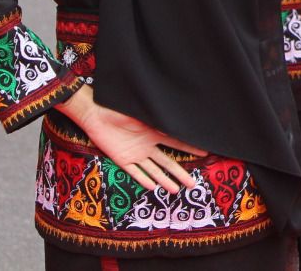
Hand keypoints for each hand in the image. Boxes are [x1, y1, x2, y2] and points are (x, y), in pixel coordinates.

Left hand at [59, 86, 206, 193]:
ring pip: (153, 170)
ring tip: (175, 190)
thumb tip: (172, 127)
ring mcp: (135, 153)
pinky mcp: (121, 159)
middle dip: (180, 173)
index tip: (205, 152)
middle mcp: (147, 145)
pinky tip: (152, 186)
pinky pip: (134, 172)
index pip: (176, 142)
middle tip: (192, 183)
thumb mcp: (139, 114)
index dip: (190, 148)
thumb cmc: (119, 109)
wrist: (96, 115)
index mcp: (154, 132)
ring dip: (164, 180)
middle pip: (167, 162)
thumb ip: (154, 122)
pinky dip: (143, 179)